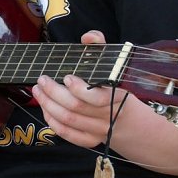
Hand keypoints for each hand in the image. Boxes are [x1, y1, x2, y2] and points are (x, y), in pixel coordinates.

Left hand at [31, 29, 128, 147]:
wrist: (140, 128)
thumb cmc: (121, 91)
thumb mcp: (117, 68)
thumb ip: (101, 48)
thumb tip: (88, 36)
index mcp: (117, 97)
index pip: (97, 98)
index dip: (79, 89)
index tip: (66, 77)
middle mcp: (108, 116)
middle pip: (75, 108)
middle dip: (53, 93)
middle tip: (42, 80)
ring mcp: (99, 130)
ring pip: (68, 120)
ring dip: (48, 105)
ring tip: (38, 91)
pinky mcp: (91, 140)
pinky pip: (68, 134)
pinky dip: (53, 123)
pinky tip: (45, 109)